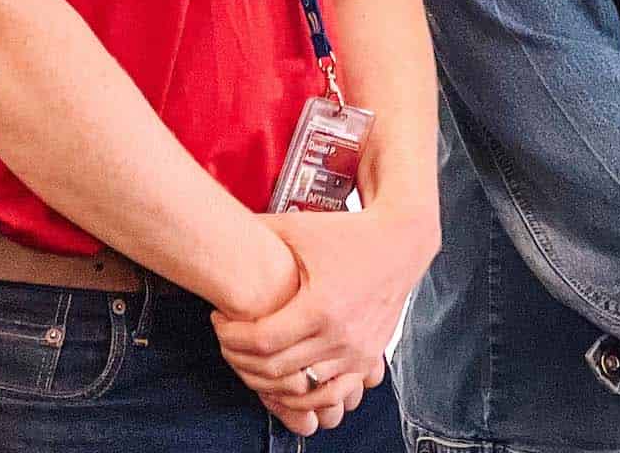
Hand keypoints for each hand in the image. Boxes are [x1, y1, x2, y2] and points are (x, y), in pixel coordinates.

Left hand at [213, 208, 435, 433]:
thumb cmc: (348, 234)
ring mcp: (356, 353)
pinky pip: (330, 392)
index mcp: (320, 307)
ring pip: (299, 387)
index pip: (261, 341)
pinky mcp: (367, 359)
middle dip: (240, 358)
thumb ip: (258, 231)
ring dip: (268, 379)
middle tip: (228, 339)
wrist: (401, 243)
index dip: (230, 336)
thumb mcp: (299, 228)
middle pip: (275, 368)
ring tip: (251, 357)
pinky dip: (304, 391)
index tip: (219, 321)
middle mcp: (340, 336)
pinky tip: (285, 376)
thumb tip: (219, 229)